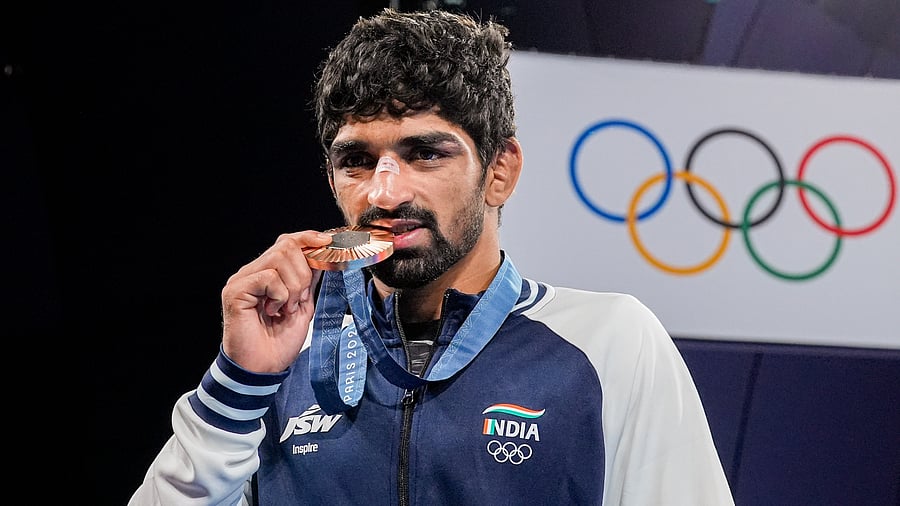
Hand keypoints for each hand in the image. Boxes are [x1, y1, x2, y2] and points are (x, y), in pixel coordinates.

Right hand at [220, 230, 332, 372]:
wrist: (263, 368)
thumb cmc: (279, 342)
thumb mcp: (304, 305)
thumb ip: (309, 280)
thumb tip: (323, 255)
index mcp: (267, 273)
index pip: (288, 242)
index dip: (308, 238)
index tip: (328, 242)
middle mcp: (252, 272)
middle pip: (286, 246)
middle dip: (303, 274)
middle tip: (299, 300)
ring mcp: (241, 280)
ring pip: (279, 260)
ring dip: (292, 287)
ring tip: (286, 308)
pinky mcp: (235, 291)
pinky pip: (268, 277)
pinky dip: (279, 295)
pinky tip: (273, 311)